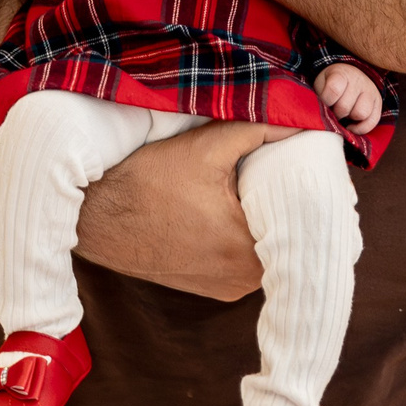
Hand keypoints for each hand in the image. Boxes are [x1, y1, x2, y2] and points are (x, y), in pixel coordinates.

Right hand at [75, 119, 293, 300]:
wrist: (95, 217)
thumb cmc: (144, 184)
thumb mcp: (205, 147)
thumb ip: (260, 127)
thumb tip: (303, 117)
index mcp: (247, 249)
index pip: (304, 219)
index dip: (310, 190)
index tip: (310, 168)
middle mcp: (243, 279)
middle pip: (289, 236)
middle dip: (291, 204)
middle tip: (291, 172)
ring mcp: (229, 289)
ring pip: (271, 250)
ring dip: (271, 223)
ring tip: (264, 191)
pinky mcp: (214, 288)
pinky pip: (248, 262)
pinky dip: (251, 239)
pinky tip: (242, 214)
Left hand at [316, 63, 383, 133]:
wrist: (349, 75)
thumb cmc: (332, 83)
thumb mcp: (321, 83)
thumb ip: (320, 96)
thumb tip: (321, 114)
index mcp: (341, 73)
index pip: (334, 90)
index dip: (326, 101)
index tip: (324, 102)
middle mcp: (359, 81)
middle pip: (345, 106)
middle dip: (336, 113)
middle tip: (333, 110)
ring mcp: (370, 92)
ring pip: (361, 114)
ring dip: (349, 118)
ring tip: (344, 114)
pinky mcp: (378, 104)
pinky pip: (372, 121)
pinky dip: (361, 128)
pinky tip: (352, 125)